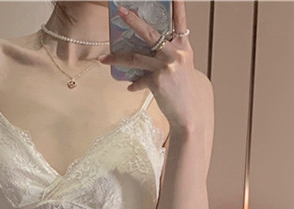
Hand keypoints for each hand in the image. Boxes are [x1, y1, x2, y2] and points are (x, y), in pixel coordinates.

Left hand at [98, 1, 199, 131]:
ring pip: (136, 57)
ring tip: (104, 59)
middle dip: (133, 21)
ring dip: (117, 58)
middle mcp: (176, 53)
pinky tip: (131, 87)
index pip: (180, 21)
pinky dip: (134, 84)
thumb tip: (145, 51)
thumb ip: (168, 54)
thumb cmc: (183, 88)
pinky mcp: (158, 81)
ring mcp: (167, 66)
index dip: (176, 5)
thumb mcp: (181, 66)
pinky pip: (139, 79)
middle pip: (151, 33)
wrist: (189, 113)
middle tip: (120, 11)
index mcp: (184, 46)